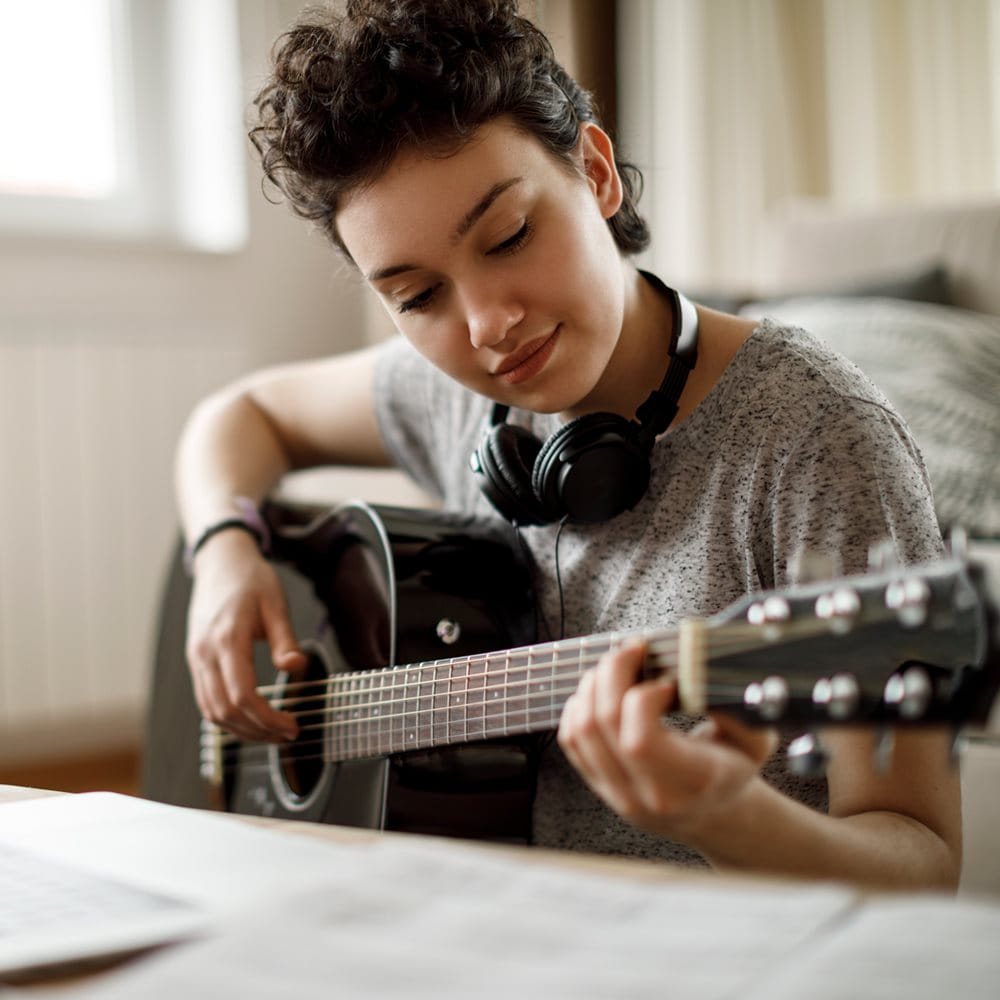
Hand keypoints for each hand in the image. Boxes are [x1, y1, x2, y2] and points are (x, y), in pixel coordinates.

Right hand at [186, 530, 306, 741]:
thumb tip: (296, 667)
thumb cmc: (250, 580)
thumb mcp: (276, 604)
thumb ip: (285, 639)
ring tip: (273, 732)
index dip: (267, 718)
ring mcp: (196, 659)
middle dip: (258, 730)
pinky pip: (206, 701)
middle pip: (225, 711)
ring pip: (212, 712)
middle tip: (288, 733)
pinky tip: (252, 719)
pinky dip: (228, 718)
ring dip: (242, 730)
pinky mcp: (196, 661)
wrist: (220, 562)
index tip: (292, 725)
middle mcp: (205, 653)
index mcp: (226, 639)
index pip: (242, 695)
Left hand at [557, 641, 777, 843]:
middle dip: (613, 671)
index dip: (645, 697)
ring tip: (618, 666)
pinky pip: (571, 737)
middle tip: (634, 650)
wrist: (712, 813)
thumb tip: (705, 677)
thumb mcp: (755, 741)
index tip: (667, 682)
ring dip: (593, 683)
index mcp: (687, 784)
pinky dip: (579, 704)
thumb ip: (740, 709)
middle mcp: (644, 794)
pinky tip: (600, 689)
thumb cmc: (732, 770)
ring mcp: (615, 791)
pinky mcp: (596, 783)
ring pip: (581, 727)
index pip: (640, 739)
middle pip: (602, 722)